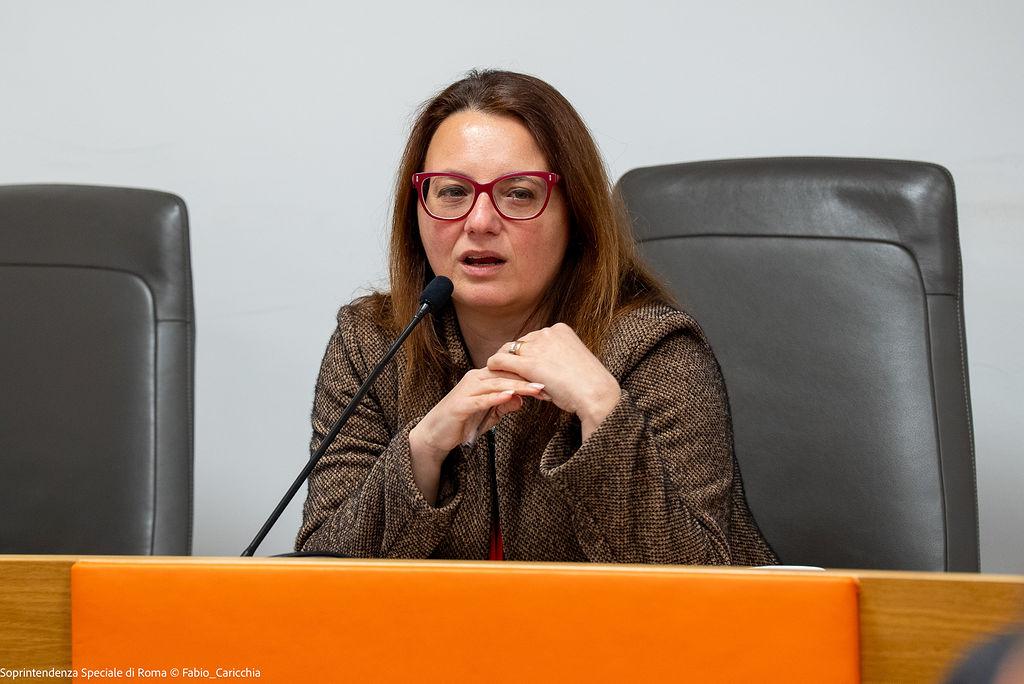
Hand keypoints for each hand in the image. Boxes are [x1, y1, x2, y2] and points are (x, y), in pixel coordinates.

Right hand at [409, 368, 547, 464]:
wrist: (435, 434)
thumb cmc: (463, 422)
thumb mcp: (489, 414)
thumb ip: (505, 405)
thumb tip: (521, 399)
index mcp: (482, 378)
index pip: (509, 372)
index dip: (528, 375)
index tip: (549, 381)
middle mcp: (474, 379)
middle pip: (505, 374)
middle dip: (527, 379)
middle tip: (548, 384)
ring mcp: (466, 390)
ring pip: (496, 384)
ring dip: (517, 386)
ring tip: (535, 389)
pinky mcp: (460, 404)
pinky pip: (481, 399)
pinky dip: (496, 397)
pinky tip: (511, 396)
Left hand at [486, 323, 620, 438]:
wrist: (596, 393)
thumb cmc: (588, 384)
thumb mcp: (573, 361)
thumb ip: (557, 357)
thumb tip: (542, 366)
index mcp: (560, 329)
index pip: (534, 338)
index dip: (529, 353)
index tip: (529, 366)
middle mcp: (547, 333)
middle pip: (521, 343)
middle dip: (518, 358)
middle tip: (512, 372)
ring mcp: (537, 347)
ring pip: (509, 350)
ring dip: (504, 362)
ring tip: (500, 372)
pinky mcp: (528, 364)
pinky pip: (501, 360)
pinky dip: (495, 364)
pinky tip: (492, 371)